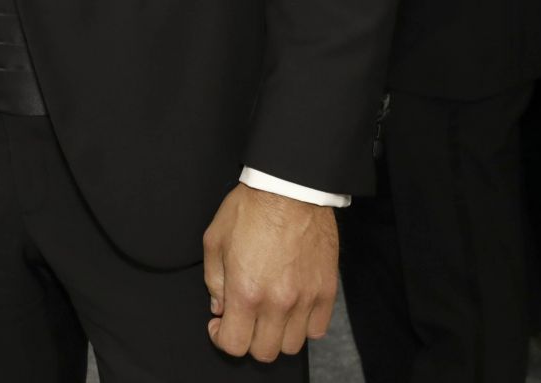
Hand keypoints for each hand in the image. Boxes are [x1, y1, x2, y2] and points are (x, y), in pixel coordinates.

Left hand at [203, 183, 337, 362]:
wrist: (290, 188)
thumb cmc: (250, 208)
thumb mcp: (214, 240)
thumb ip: (213, 280)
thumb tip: (220, 307)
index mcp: (245, 291)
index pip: (234, 344)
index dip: (222, 338)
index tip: (221, 324)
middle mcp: (277, 302)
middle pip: (264, 351)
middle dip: (248, 339)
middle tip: (244, 318)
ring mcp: (305, 299)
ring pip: (292, 346)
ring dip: (277, 335)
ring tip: (269, 313)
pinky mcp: (326, 290)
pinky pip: (317, 329)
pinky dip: (304, 326)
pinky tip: (292, 308)